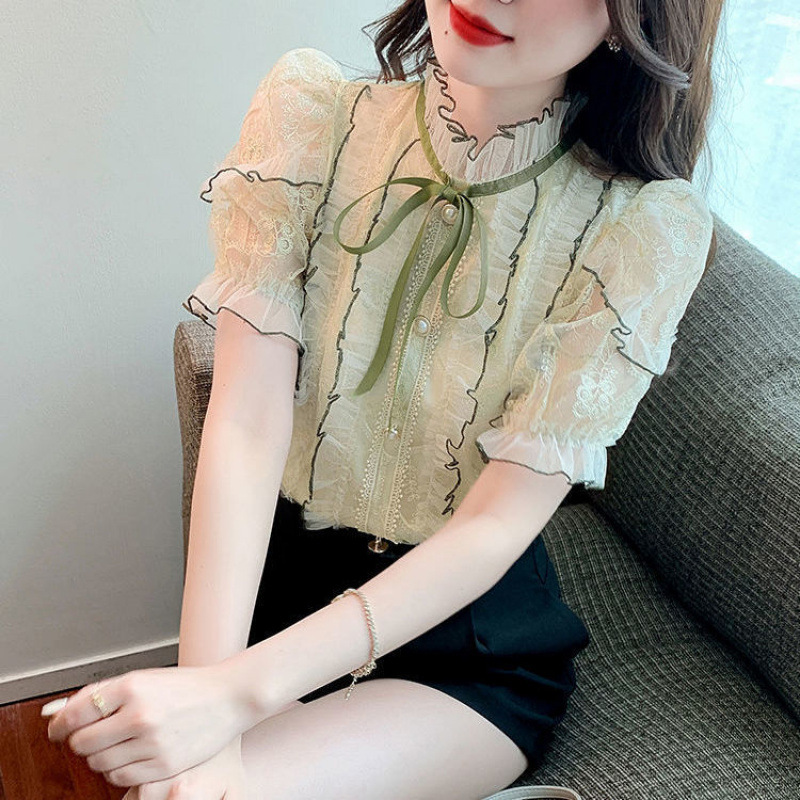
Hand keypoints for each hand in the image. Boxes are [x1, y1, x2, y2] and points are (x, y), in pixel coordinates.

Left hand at [46, 664, 255, 787]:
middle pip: (82, 743)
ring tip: (120, 742)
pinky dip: (120, 769)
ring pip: (99, 764)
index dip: (59, 725)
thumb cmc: (186, 686)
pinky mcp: (163, 766)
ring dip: (102, 756)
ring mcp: (152, 742)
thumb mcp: (145, 678)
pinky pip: (121, 777)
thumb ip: (103, 693)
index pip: (75, 714)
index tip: (57, 729)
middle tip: (96, 733)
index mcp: (133, 686)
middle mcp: (140, 714)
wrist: (228, 697)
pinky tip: (134, 753)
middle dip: (83, 740)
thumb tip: (60, 712)